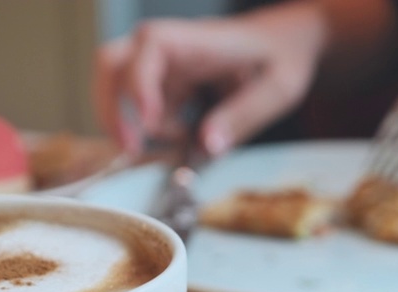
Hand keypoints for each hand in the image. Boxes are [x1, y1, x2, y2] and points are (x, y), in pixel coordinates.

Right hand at [93, 2, 327, 156]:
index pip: (149, 48)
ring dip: (129, 122)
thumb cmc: (283, 56)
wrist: (286, 42)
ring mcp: (163, 66)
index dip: (140, 84)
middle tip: (131, 147)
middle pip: (112, 64)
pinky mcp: (166, 84)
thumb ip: (243, 116)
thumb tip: (208, 146)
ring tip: (170, 143)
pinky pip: (142, 107)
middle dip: (111, 108)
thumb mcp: (277, 89)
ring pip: (118, 88)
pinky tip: (183, 135)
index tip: (150, 121)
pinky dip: (153, 129)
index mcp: (194, 38)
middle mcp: (169, 47)